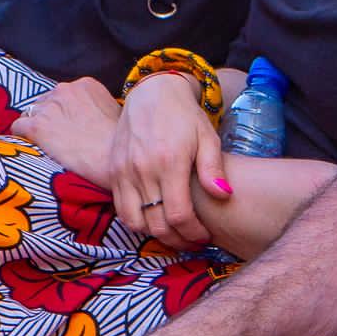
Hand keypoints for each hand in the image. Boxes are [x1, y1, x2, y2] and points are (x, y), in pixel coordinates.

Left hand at [15, 77, 120, 188]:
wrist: (112, 160)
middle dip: (48, 118)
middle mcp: (64, 90)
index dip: (63, 111)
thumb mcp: (117, 113)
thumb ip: (100, 106)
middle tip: (57, 138)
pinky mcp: (36, 127)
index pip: (62, 94)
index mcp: (85, 84)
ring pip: (29, 113)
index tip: (67, 126)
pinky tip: (32, 148)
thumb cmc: (120, 143)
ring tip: (44, 146)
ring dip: (35, 128)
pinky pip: (17, 127)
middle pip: (44, 101)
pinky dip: (22, 137)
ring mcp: (48, 107)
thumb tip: (95, 114)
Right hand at [104, 72, 232, 251]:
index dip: (193, 233)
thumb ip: (213, 168)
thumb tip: (223, 194)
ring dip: (156, 235)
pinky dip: (137, 222)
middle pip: (157, 224)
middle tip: (193, 241)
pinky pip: (121, 209)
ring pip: (136, 222)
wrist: (152, 93)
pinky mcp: (113, 171)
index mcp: (169, 162)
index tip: (205, 236)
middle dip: (178, 240)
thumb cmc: (185, 116)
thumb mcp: (207, 137)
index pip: (179, 215)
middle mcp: (143, 170)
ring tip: (175, 235)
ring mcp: (124, 172)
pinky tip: (155, 221)